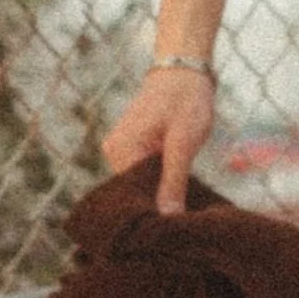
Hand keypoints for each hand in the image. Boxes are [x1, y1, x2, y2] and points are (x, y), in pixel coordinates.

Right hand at [102, 66, 216, 213]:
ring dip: (160, 191)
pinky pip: (142, 172)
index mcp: (122, 150)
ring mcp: (119, 149)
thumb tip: (168, 217)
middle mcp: (113, 152)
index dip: (155, 212)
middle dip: (158, 203)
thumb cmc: (186, 100)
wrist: (183, 70)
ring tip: (182, 200)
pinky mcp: (129, 147)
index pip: (133, 198)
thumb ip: (173, 181)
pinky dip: (159, 179)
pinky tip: (175, 185)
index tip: (176, 227)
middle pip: (135, 192)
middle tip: (184, 217)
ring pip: (140, 183)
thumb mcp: (184, 142)